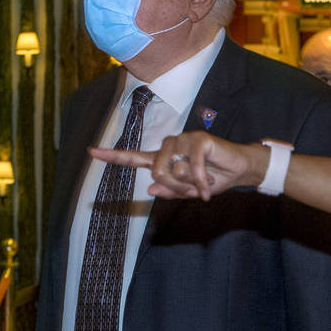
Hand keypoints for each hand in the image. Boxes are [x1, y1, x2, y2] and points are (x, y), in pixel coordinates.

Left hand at [90, 132, 268, 200]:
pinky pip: (192, 167)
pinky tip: (210, 185)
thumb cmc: (214, 179)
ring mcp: (184, 140)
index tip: (91, 152)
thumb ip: (170, 190)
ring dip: (190, 184)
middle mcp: (170, 146)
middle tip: (193, 191)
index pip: (134, 158)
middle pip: (157, 172)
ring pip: (173, 170)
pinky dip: (201, 182)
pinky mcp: (199, 139)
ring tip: (204, 185)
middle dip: (176, 187)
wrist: (240, 170)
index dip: (112, 156)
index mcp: (164, 159)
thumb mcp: (190, 191)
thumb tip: (149, 187)